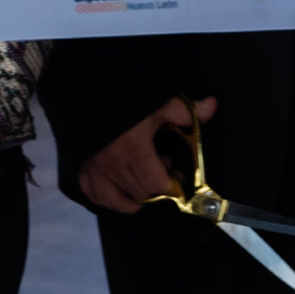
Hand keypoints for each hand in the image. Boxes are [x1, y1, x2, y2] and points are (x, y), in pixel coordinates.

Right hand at [79, 94, 217, 213]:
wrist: (85, 92)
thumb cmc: (124, 100)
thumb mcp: (156, 102)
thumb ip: (184, 110)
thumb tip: (213, 105)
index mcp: (133, 149)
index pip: (157, 184)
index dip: (171, 183)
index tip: (175, 173)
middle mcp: (112, 164)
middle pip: (142, 193)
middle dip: (155, 186)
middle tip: (159, 167)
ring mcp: (94, 169)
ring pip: (119, 200)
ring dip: (134, 196)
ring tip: (140, 180)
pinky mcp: (81, 170)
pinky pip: (96, 196)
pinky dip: (109, 198)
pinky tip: (119, 188)